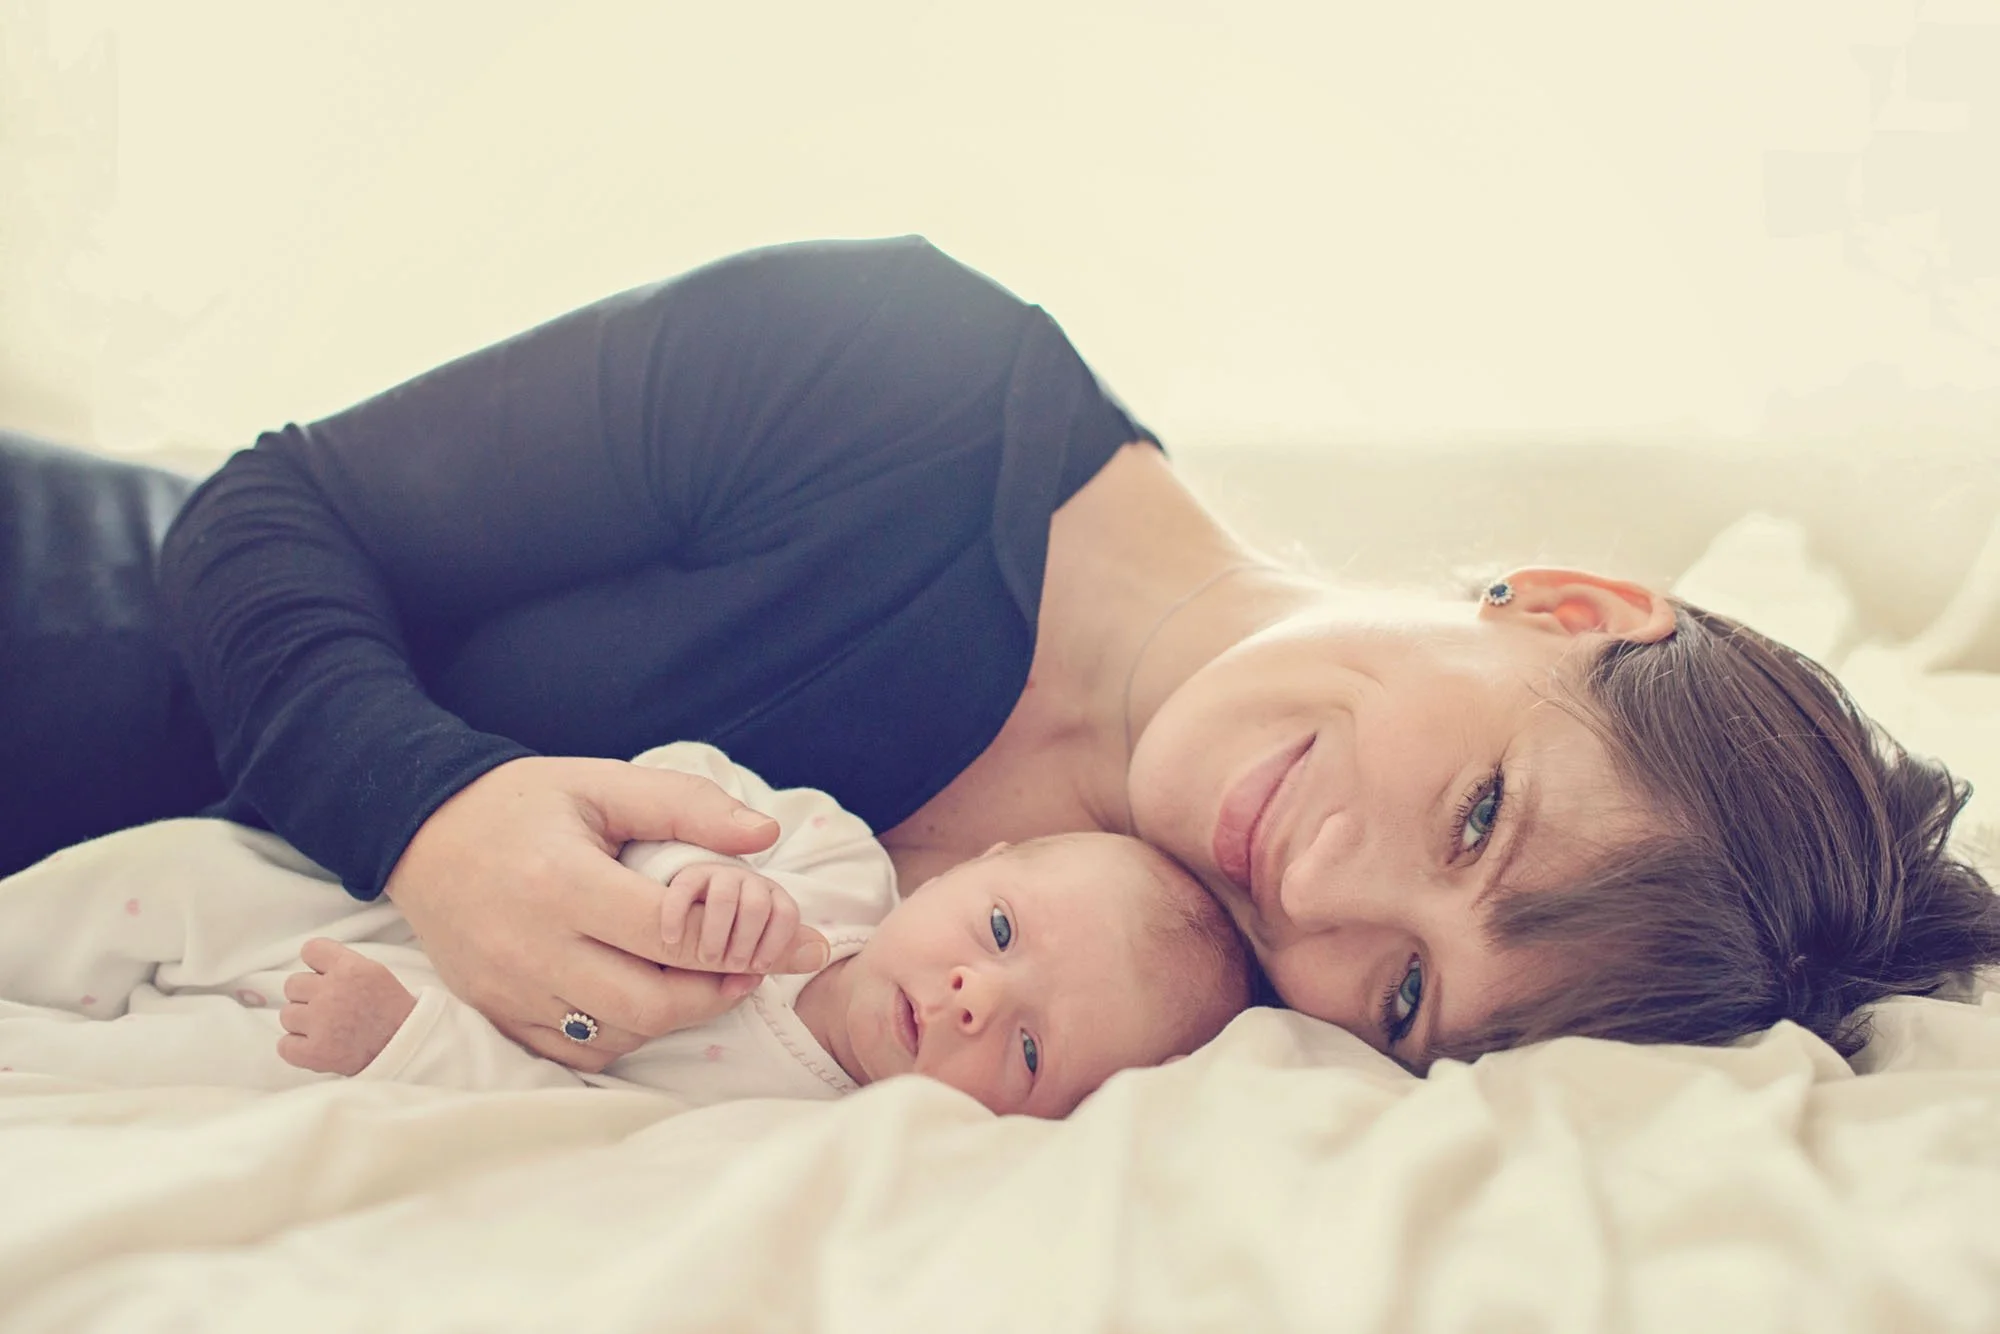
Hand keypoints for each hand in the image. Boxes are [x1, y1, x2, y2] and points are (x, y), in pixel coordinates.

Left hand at [278, 937, 417, 1075]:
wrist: (405, 1048)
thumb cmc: (392, 1011)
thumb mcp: (376, 973)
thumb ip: (343, 964)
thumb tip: (312, 965)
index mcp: (351, 968)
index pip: (310, 950)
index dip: (315, 964)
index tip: (323, 975)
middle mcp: (332, 991)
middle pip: (292, 984)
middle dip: (307, 996)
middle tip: (329, 1007)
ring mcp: (321, 1023)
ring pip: (287, 1015)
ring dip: (303, 1023)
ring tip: (328, 1029)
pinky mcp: (314, 1052)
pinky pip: (284, 1045)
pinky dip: (297, 1048)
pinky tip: (318, 1046)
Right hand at [382, 756, 829, 1072]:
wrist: (422, 833)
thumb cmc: (524, 805)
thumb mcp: (603, 783)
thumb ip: (687, 806)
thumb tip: (765, 837)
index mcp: (561, 883)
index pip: (669, 935)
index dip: (738, 943)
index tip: (786, 940)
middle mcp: (530, 948)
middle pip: (649, 1003)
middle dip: (716, 993)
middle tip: (752, 969)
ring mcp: (510, 991)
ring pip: (619, 1036)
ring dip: (675, 1016)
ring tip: (706, 978)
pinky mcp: (497, 1016)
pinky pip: (580, 1051)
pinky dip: (627, 1034)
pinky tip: (647, 996)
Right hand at [660, 864, 804, 973]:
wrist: (686, 911)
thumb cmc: (724, 947)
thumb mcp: (747, 957)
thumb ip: (768, 961)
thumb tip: (819, 954)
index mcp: (771, 900)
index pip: (787, 914)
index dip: (777, 942)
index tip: (758, 965)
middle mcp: (749, 883)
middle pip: (758, 906)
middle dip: (745, 941)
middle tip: (729, 966)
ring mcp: (719, 876)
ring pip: (725, 898)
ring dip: (716, 933)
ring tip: (705, 959)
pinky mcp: (686, 876)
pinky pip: (685, 888)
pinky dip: (677, 914)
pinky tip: (671, 938)